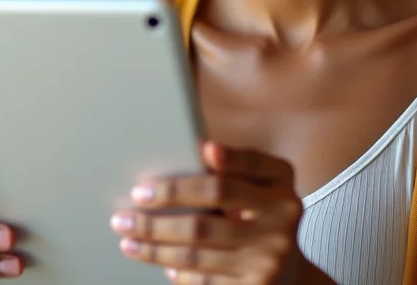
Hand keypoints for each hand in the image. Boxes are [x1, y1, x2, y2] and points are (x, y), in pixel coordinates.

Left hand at [111, 141, 324, 284]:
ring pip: (199, 249)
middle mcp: (283, 217)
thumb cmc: (258, 216)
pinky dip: (179, 272)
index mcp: (280, 181)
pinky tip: (161, 263)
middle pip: (213, 204)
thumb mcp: (255, 186)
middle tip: (132, 204)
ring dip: (155, 244)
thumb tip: (202, 145)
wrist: (288, 272)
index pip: (247, 164)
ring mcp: (270, 256)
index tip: (175, 162)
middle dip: (165, 205)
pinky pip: (206, 280)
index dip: (222, 157)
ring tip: (128, 237)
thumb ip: (232, 167)